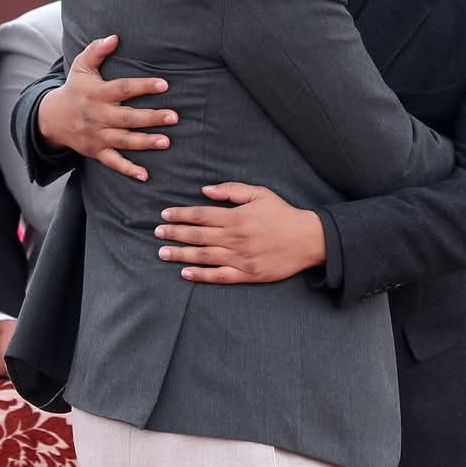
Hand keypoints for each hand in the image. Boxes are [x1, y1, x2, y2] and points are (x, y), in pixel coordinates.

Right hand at [38, 35, 178, 179]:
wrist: (51, 119)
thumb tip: (115, 37)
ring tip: (167, 142)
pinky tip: (145, 175)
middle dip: (151, 118)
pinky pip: (113, 162)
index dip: (143, 86)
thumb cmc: (74, 89)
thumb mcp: (81, 67)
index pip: (123, 89)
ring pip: (123, 140)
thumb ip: (97, 50)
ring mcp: (97, 135)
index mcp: (98, 93)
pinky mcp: (96, 151)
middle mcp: (98, 115)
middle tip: (174, 117)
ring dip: (145, 142)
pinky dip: (128, 169)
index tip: (164, 85)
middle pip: (127, 117)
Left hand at [156, 182, 324, 283]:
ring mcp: (240, 258)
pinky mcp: (247, 274)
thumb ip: (231, 190)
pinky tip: (185, 272)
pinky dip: (201, 275)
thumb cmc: (283, 214)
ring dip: (180, 254)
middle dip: (174, 233)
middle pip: (197, 236)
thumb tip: (205, 191)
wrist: (308, 240)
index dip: (180, 215)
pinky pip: (219, 276)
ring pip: (203, 257)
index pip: (200, 215)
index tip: (164, 215)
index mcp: (236, 217)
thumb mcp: (260, 193)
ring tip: (162, 252)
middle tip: (156, 233)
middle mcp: (234, 238)